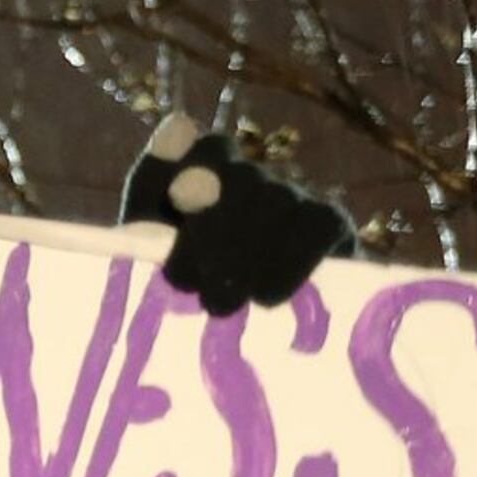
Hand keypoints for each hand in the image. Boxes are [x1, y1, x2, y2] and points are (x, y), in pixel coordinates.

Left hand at [121, 112, 353, 314]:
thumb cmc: (180, 295)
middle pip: (242, 179)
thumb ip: (152, 188)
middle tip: (187, 282)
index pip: (206, 148)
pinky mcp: (329, 227)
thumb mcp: (147, 247)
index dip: (191, 169)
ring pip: (276, 201)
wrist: (233, 353)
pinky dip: (290, 263)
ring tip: (220, 302)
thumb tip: (177, 122)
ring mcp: (292, 200)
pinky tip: (266, 298)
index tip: (176, 205)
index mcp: (203, 178)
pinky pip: (317, 226)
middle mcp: (251, 181)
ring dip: (245, 254)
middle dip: (210, 232)